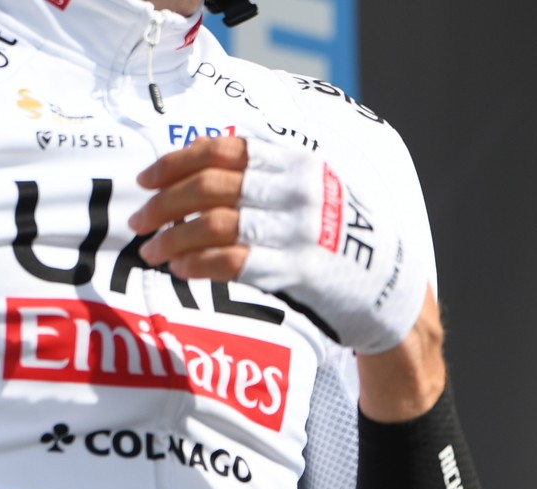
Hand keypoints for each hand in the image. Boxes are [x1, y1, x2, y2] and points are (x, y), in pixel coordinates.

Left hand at [132, 137, 425, 353]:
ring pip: (214, 225)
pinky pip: (234, 262)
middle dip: (164, 204)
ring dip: (173, 238)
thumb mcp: (322, 190)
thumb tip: (206, 170)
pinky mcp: (301, 270)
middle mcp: (297, 191)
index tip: (147, 180)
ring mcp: (300, 231)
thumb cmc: (350, 242)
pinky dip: (199, 265)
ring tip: (153, 253)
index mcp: (298, 163)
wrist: (396, 291)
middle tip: (140, 222)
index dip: (175, 163)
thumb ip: (275, 175)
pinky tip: (182, 270)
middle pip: (210, 187)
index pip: (223, 150)